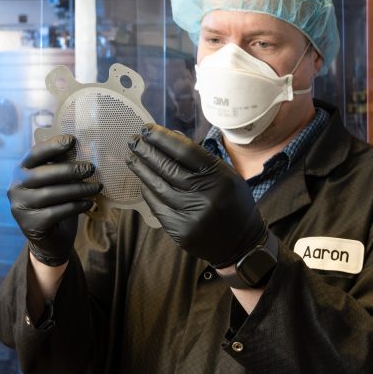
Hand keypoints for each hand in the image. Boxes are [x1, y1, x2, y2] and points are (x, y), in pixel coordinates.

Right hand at [8, 134, 102, 265]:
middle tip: (91, 168)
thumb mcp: (59, 182)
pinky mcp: (30, 224)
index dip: (52, 146)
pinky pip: (56, 212)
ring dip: (77, 189)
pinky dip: (75, 207)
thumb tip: (88, 147)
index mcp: (21, 170)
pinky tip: (88, 203)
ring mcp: (20, 206)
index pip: (35, 154)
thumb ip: (65, 165)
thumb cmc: (56, 204)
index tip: (72, 140)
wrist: (50, 240)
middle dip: (69, 170)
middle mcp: (15, 187)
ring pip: (51, 194)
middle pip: (42, 174)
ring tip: (96, 187)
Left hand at [126, 124, 264, 267]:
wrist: (241, 244)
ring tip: (131, 157)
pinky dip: (148, 190)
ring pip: (158, 186)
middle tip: (133, 141)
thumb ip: (199, 157)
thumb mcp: (226, 175)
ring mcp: (191, 214)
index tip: (146, 129)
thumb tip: (169, 137)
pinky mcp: (180, 230)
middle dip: (146, 151)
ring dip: (141, 169)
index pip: (185, 150)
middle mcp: (205, 195)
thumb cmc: (233, 203)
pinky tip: (142, 180)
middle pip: (167, 167)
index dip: (162, 138)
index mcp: (219, 176)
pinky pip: (157, 205)